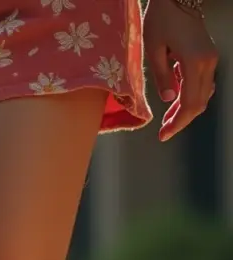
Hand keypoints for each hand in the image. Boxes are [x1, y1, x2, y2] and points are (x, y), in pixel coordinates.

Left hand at [143, 0, 218, 141]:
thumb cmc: (160, 20)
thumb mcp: (153, 49)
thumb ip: (161, 76)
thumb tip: (168, 100)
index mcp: (194, 62)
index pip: (190, 102)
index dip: (178, 122)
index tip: (164, 135)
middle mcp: (207, 63)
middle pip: (199, 102)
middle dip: (182, 120)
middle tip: (164, 133)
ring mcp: (210, 59)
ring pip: (203, 94)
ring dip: (186, 109)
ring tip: (167, 121)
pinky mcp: (208, 56)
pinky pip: (202, 83)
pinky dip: (191, 96)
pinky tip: (175, 102)